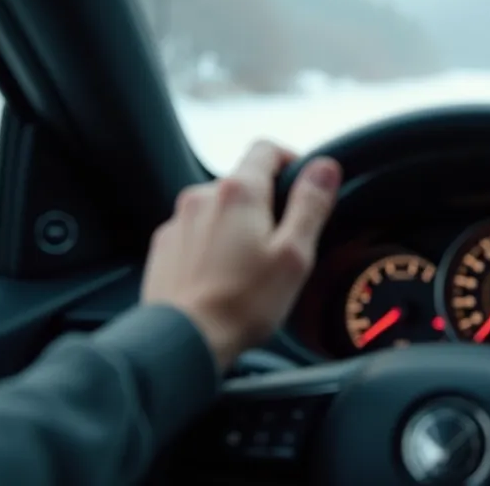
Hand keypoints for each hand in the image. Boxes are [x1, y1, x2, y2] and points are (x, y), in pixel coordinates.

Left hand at [141, 140, 341, 369]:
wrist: (183, 341)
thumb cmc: (243, 304)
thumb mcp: (294, 254)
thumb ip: (310, 204)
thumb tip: (324, 166)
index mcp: (239, 192)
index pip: (266, 148)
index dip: (290, 160)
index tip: (303, 185)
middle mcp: (202, 196)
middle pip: (242, 181)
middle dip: (265, 201)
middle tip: (283, 241)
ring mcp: (179, 221)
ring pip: (218, 207)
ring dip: (237, 224)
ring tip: (250, 266)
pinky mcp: (164, 246)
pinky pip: (196, 232)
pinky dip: (213, 244)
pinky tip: (222, 277)